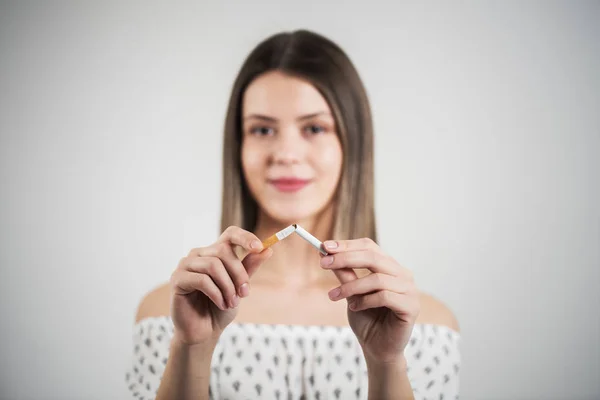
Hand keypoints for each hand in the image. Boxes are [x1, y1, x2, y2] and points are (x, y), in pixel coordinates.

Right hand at [169, 226, 272, 345]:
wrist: (204, 332)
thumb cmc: (221, 308)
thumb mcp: (239, 287)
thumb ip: (249, 267)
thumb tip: (267, 249)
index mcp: (215, 253)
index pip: (230, 234)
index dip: (245, 237)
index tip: (259, 246)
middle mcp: (199, 254)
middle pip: (223, 251)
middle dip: (239, 273)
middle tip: (244, 293)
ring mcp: (186, 265)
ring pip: (213, 265)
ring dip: (228, 287)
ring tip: (231, 303)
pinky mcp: (178, 279)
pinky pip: (201, 280)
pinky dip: (216, 294)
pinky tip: (221, 304)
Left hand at [320, 238, 419, 363]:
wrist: (377, 349)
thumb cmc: (366, 319)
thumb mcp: (351, 293)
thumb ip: (344, 273)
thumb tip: (326, 252)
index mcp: (390, 267)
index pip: (369, 246)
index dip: (347, 245)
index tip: (325, 246)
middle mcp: (403, 274)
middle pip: (373, 257)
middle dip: (345, 258)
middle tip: (323, 264)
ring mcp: (410, 290)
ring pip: (377, 278)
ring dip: (351, 286)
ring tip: (335, 296)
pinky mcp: (411, 307)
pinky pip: (385, 296)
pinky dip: (365, 300)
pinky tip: (355, 307)